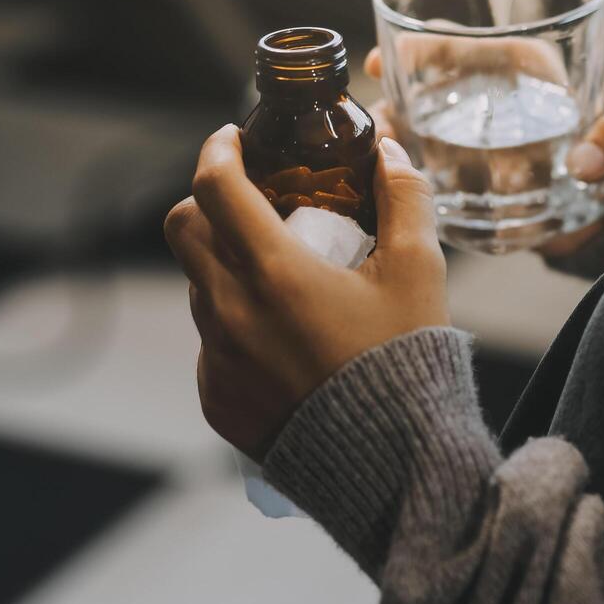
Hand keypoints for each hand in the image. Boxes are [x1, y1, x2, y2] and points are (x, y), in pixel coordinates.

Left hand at [164, 125, 447, 456]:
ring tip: (286, 283)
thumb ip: (404, 199)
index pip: (215, 186)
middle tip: (251, 201)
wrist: (392, 464)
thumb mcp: (419, 273)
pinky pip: (212, 344)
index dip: (217, 149)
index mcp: (274, 272)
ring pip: (201, 288)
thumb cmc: (406, 361)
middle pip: (184, 229)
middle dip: (211, 202)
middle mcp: (229, 312)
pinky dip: (238, 328)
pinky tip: (287, 343)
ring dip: (230, 268)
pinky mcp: (216, 398)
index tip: (232, 138)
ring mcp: (216, 360)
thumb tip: (390, 151)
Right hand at [362, 46, 603, 257]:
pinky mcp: (485, 193)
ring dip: (404, 146)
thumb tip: (584, 163)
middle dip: (400, 100)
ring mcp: (486, 151)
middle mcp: (499, 107)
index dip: (427, 46)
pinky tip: (404, 200)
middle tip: (381, 116)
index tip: (392, 56)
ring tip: (389, 160)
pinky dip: (423, 193)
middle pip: (434, 92)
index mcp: (531, 72)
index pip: (471, 46)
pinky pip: (445, 187)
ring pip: (429, 139)